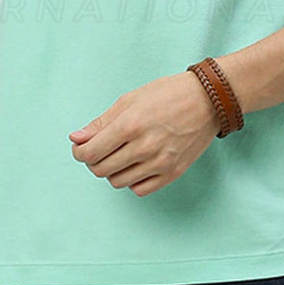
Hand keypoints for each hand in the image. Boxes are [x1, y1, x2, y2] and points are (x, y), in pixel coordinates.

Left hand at [68, 71, 219, 195]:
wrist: (207, 100)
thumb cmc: (167, 94)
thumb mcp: (130, 100)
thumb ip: (101, 122)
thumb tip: (76, 139)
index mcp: (130, 125)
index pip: (90, 152)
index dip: (79, 152)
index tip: (81, 147)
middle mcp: (144, 147)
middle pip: (101, 169)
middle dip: (93, 160)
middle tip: (99, 149)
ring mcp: (160, 162)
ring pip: (118, 181)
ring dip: (112, 170)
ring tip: (120, 154)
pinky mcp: (173, 173)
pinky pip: (140, 189)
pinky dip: (132, 180)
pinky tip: (136, 164)